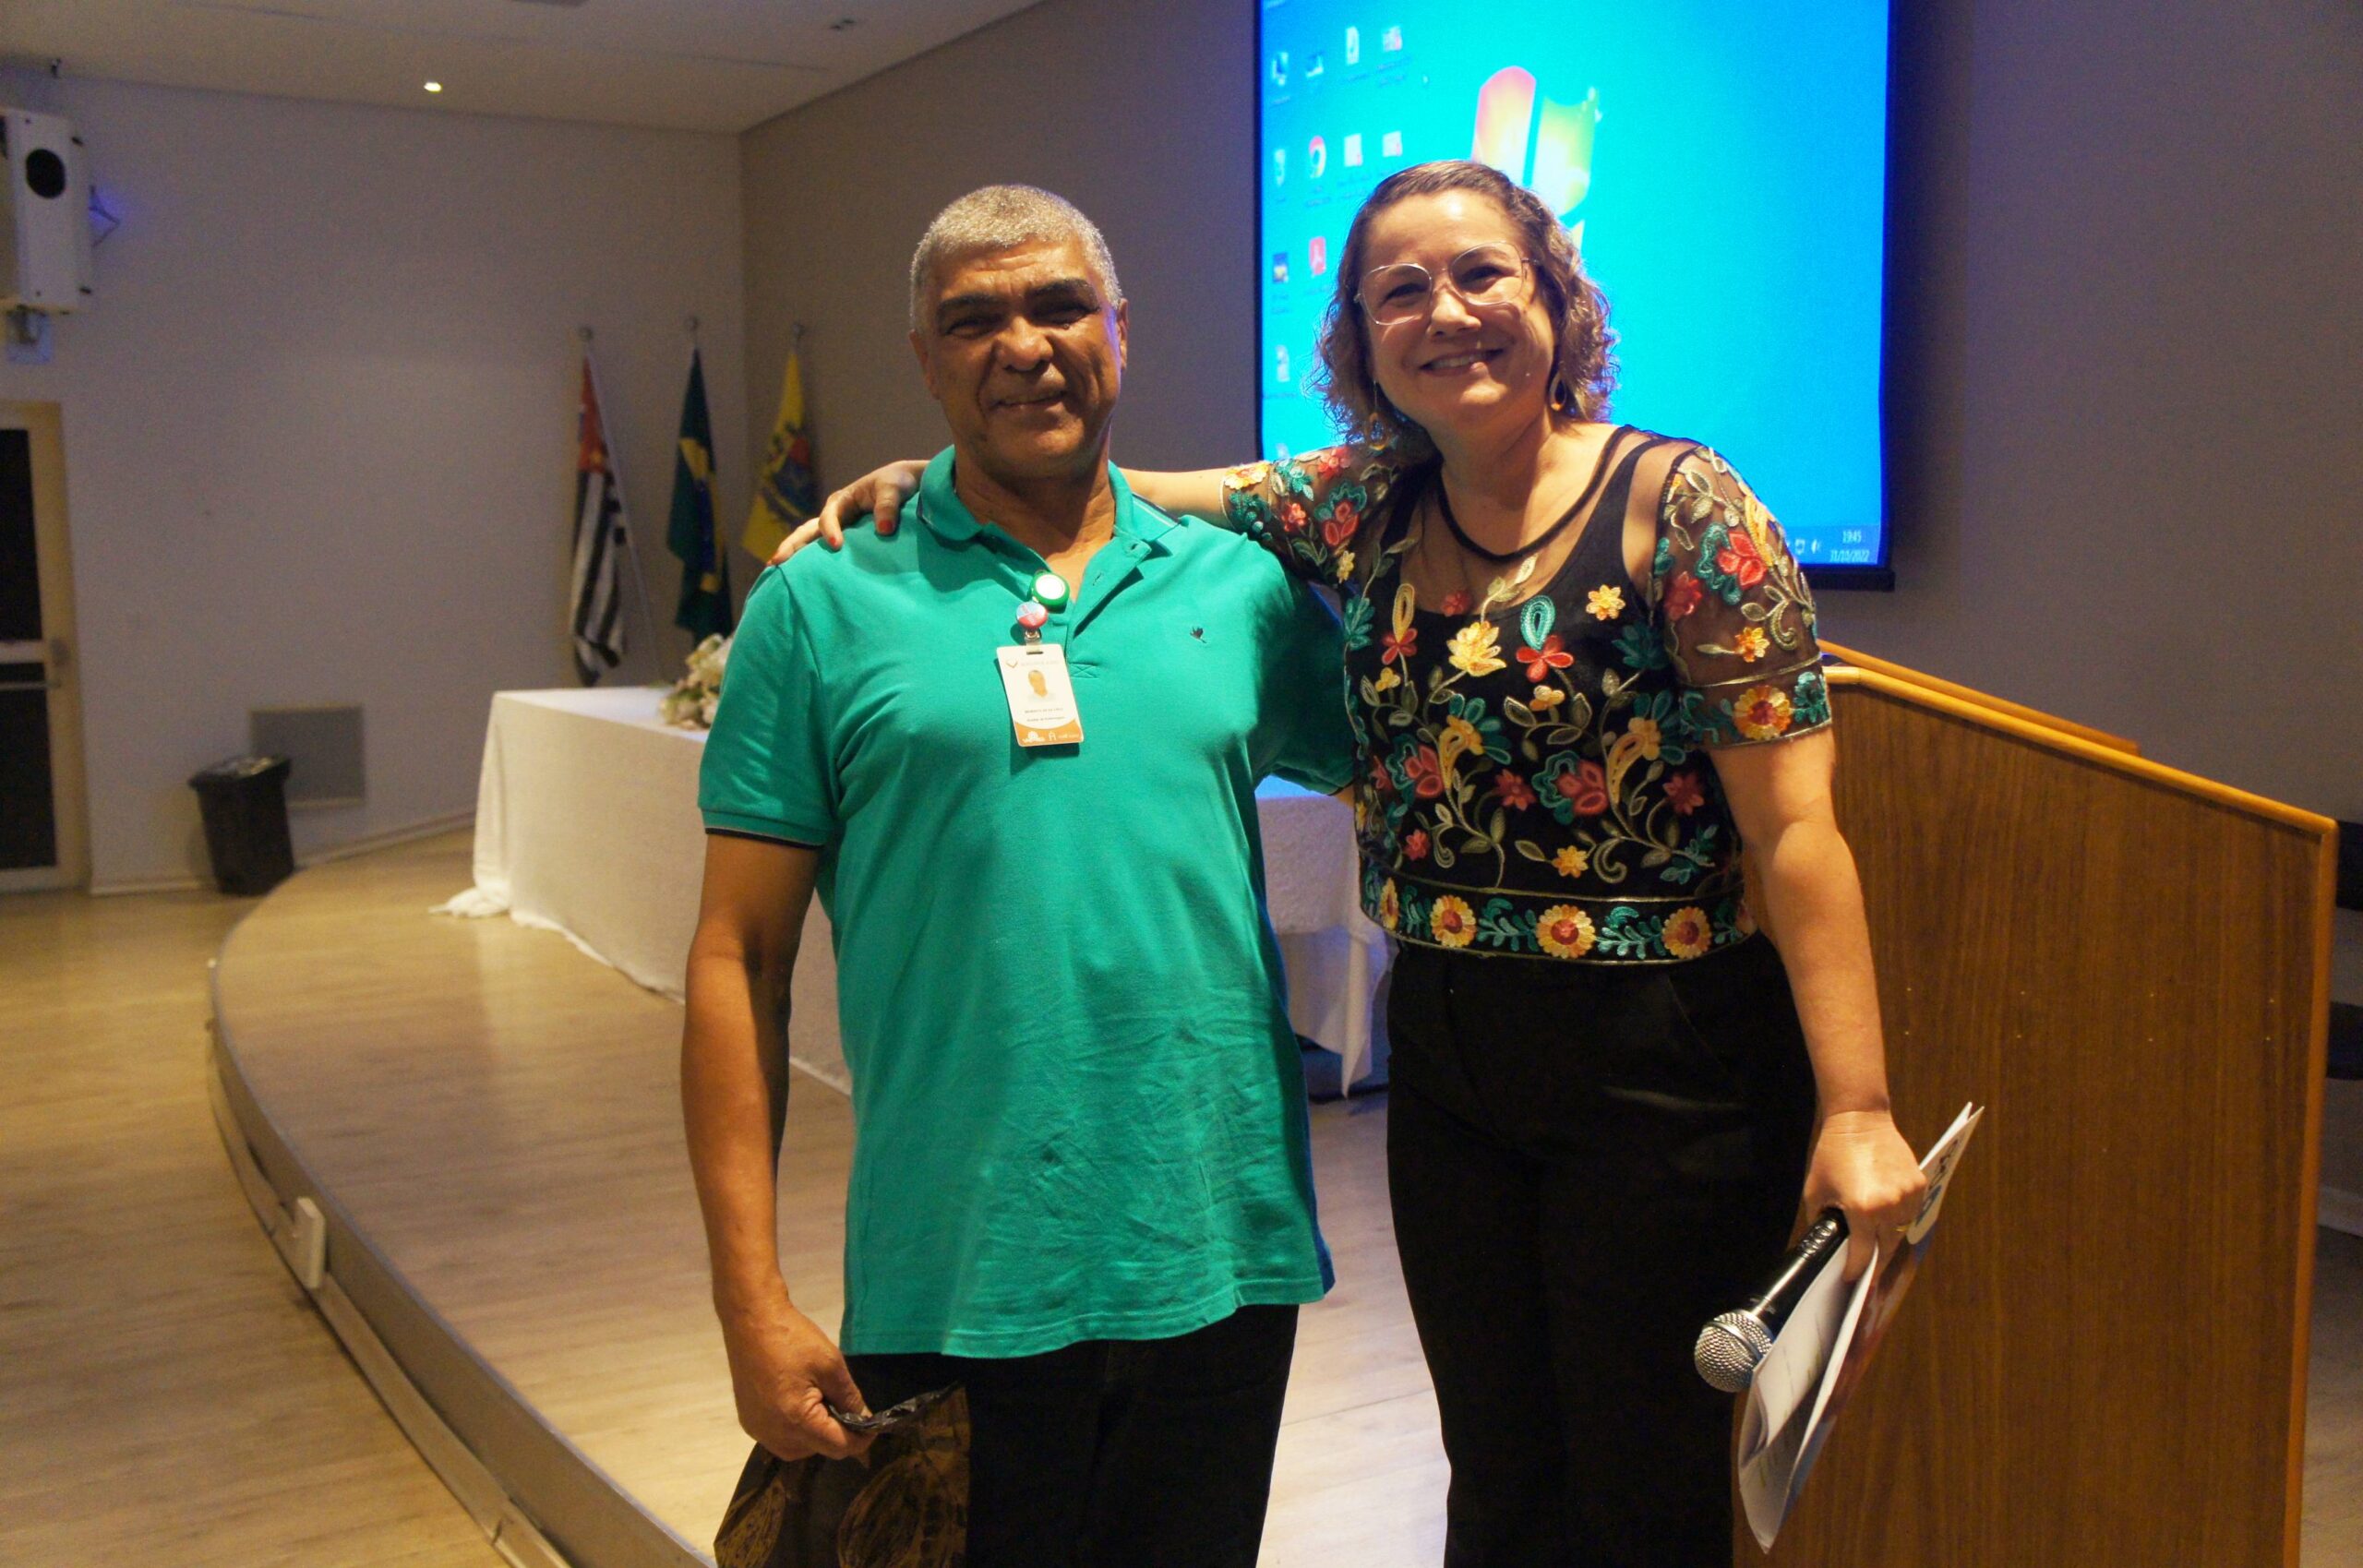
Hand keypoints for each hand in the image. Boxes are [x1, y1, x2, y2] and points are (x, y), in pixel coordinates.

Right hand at [719, 1291, 875, 1460]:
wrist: (751, 1322)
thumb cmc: (793, 1340)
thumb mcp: (831, 1365)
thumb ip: (850, 1398)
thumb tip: (863, 1420)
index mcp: (796, 1422)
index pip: (838, 1447)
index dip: (860, 1439)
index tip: (872, 1425)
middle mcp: (774, 1435)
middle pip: (819, 1450)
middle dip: (836, 1434)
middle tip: (842, 1403)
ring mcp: (758, 1431)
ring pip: (799, 1448)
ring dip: (815, 1434)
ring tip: (820, 1401)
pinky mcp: (749, 1423)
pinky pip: (780, 1438)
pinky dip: (795, 1429)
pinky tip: (798, 1403)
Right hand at [768, 459, 928, 562]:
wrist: (908, 486)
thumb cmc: (898, 483)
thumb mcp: (894, 488)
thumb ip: (888, 506)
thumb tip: (883, 530)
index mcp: (842, 500)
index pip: (829, 517)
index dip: (830, 530)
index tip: (836, 545)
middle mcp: (834, 515)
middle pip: (807, 531)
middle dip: (792, 546)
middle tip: (776, 562)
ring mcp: (837, 530)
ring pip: (810, 543)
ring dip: (795, 556)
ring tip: (775, 572)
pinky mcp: (845, 543)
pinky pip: (824, 553)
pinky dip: (811, 563)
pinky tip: (801, 579)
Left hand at [1801, 1108, 1927, 1281]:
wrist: (1859, 1119)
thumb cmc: (1831, 1155)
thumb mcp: (1816, 1192)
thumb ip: (1821, 1223)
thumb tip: (1827, 1246)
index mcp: (1863, 1210)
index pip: (1863, 1254)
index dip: (1856, 1271)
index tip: (1850, 1279)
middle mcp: (1891, 1206)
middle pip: (1886, 1249)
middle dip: (1874, 1262)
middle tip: (1865, 1273)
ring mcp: (1909, 1196)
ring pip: (1901, 1232)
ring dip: (1888, 1241)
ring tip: (1875, 1248)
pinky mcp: (1919, 1184)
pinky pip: (1911, 1213)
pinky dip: (1899, 1219)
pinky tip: (1886, 1220)